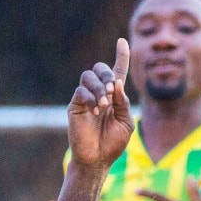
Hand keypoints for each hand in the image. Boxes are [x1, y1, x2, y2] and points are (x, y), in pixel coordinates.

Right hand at [68, 39, 133, 172]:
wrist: (98, 159)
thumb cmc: (113, 143)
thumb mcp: (126, 122)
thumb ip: (123, 102)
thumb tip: (116, 83)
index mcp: (113, 96)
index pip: (117, 71)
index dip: (121, 56)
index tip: (122, 41)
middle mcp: (98, 93)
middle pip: (100, 68)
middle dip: (106, 74)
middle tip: (110, 90)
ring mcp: (85, 98)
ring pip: (88, 76)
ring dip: (98, 87)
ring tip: (103, 105)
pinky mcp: (75, 106)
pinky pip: (80, 91)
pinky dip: (90, 99)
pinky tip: (95, 112)